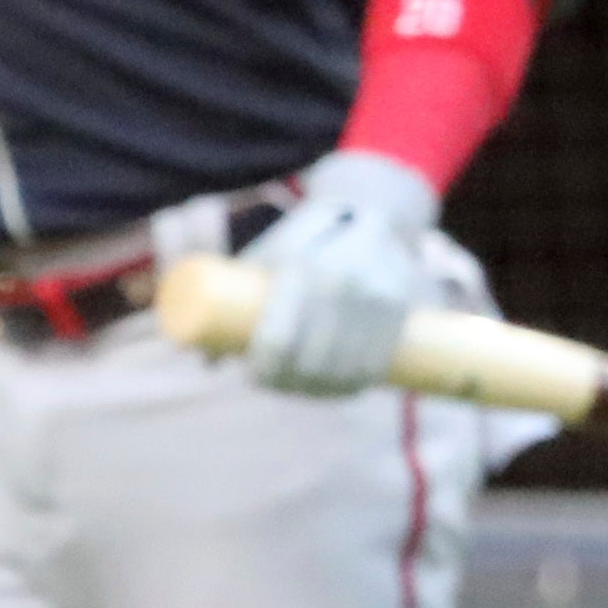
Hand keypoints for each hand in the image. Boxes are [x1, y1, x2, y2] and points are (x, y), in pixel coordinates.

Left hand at [239, 150, 439, 395]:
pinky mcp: (401, 313)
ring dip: (319, 387)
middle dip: (287, 379)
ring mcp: (377, 301)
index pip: (281, 335)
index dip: (265, 364)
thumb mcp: (270, 253)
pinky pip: (376, 362)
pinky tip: (337, 391)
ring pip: (343, 366)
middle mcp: (343, 285)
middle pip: (310, 357)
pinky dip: (354, 383)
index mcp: (304, 268)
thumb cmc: (306, 238)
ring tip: (296, 389)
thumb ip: (235, 298)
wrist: (375, 216)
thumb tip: (206, 359)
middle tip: (269, 383)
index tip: (252, 374)